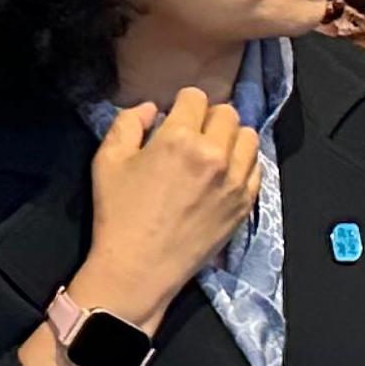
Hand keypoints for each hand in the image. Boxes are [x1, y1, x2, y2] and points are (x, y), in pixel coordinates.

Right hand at [80, 90, 260, 324]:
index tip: (174, 118)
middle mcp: (214, 155)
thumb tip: (151, 108)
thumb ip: (128, 123)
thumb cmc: (119, 215)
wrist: (138, 269)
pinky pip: (257, 168)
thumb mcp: (107, 161)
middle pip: (227, 113)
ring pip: (248, 137)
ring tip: (213, 151)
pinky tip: (225, 173)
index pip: (195, 97)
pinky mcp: (244, 204)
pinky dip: (244, 163)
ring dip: (231, 137)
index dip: (181, 104)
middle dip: (208, 117)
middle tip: (193, 134)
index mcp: (180, 139)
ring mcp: (235, 181)